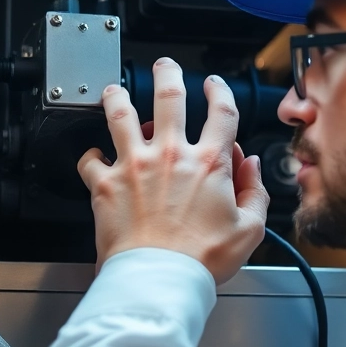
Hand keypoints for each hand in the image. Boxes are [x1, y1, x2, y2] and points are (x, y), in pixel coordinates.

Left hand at [77, 58, 270, 283]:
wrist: (157, 279)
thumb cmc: (200, 260)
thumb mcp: (249, 230)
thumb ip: (255, 193)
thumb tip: (252, 168)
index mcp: (209, 163)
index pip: (221, 111)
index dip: (221, 91)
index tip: (215, 85)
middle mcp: (170, 154)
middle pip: (169, 96)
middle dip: (168, 73)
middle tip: (165, 66)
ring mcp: (134, 165)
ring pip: (121, 113)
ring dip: (117, 96)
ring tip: (114, 90)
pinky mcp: (105, 183)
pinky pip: (90, 159)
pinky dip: (91, 155)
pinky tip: (95, 155)